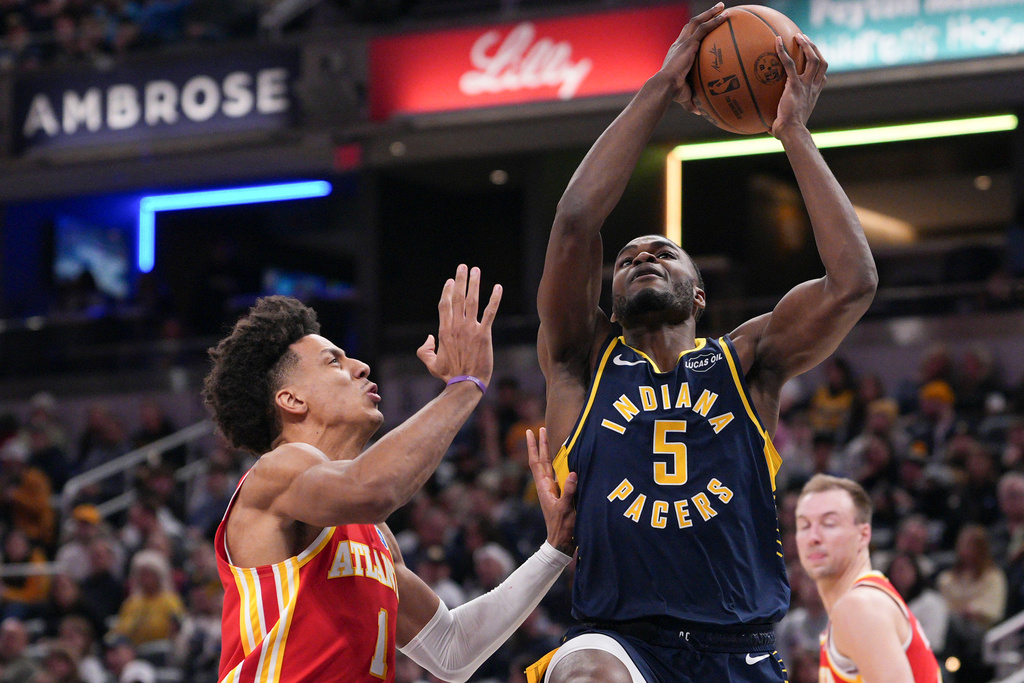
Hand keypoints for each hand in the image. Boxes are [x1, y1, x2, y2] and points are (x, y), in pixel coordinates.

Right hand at [416, 264, 501, 384]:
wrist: (466, 383)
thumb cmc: (449, 375)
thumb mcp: (431, 364)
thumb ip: (425, 350)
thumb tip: (429, 338)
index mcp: (444, 331)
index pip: (444, 305)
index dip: (447, 291)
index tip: (450, 280)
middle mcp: (456, 326)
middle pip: (457, 297)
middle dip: (460, 280)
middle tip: (463, 266)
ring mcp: (470, 329)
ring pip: (472, 301)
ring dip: (474, 283)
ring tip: (475, 270)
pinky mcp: (484, 334)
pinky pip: (490, 312)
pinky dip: (494, 299)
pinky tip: (498, 287)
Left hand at [528, 428, 576, 555]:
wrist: (561, 541)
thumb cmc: (562, 526)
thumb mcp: (566, 508)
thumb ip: (569, 491)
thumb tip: (573, 473)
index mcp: (544, 487)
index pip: (537, 462)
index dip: (534, 446)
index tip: (530, 432)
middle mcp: (547, 485)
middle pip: (542, 460)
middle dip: (541, 444)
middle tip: (539, 428)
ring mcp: (553, 489)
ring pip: (549, 466)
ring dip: (548, 452)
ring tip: (549, 439)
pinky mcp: (560, 494)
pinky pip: (558, 474)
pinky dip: (559, 463)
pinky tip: (562, 460)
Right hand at [658, 2, 726, 113]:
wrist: (664, 86)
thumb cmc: (672, 93)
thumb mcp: (684, 96)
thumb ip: (691, 101)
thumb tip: (699, 112)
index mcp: (676, 53)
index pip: (685, 38)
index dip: (694, 31)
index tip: (704, 26)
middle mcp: (679, 44)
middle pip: (692, 24)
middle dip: (704, 15)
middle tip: (717, 9)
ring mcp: (684, 42)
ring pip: (697, 21)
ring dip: (710, 13)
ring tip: (722, 6)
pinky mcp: (689, 43)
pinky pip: (704, 28)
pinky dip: (715, 20)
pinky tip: (726, 15)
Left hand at [771, 33, 826, 138]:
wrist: (791, 131)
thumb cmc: (787, 132)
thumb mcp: (786, 123)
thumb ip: (779, 119)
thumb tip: (766, 126)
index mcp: (813, 95)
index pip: (822, 77)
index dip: (820, 66)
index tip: (813, 58)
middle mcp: (813, 87)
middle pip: (821, 62)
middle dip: (815, 49)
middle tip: (804, 39)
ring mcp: (806, 85)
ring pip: (813, 59)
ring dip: (807, 45)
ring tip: (799, 36)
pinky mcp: (794, 84)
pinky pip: (789, 64)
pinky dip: (783, 51)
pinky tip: (777, 42)